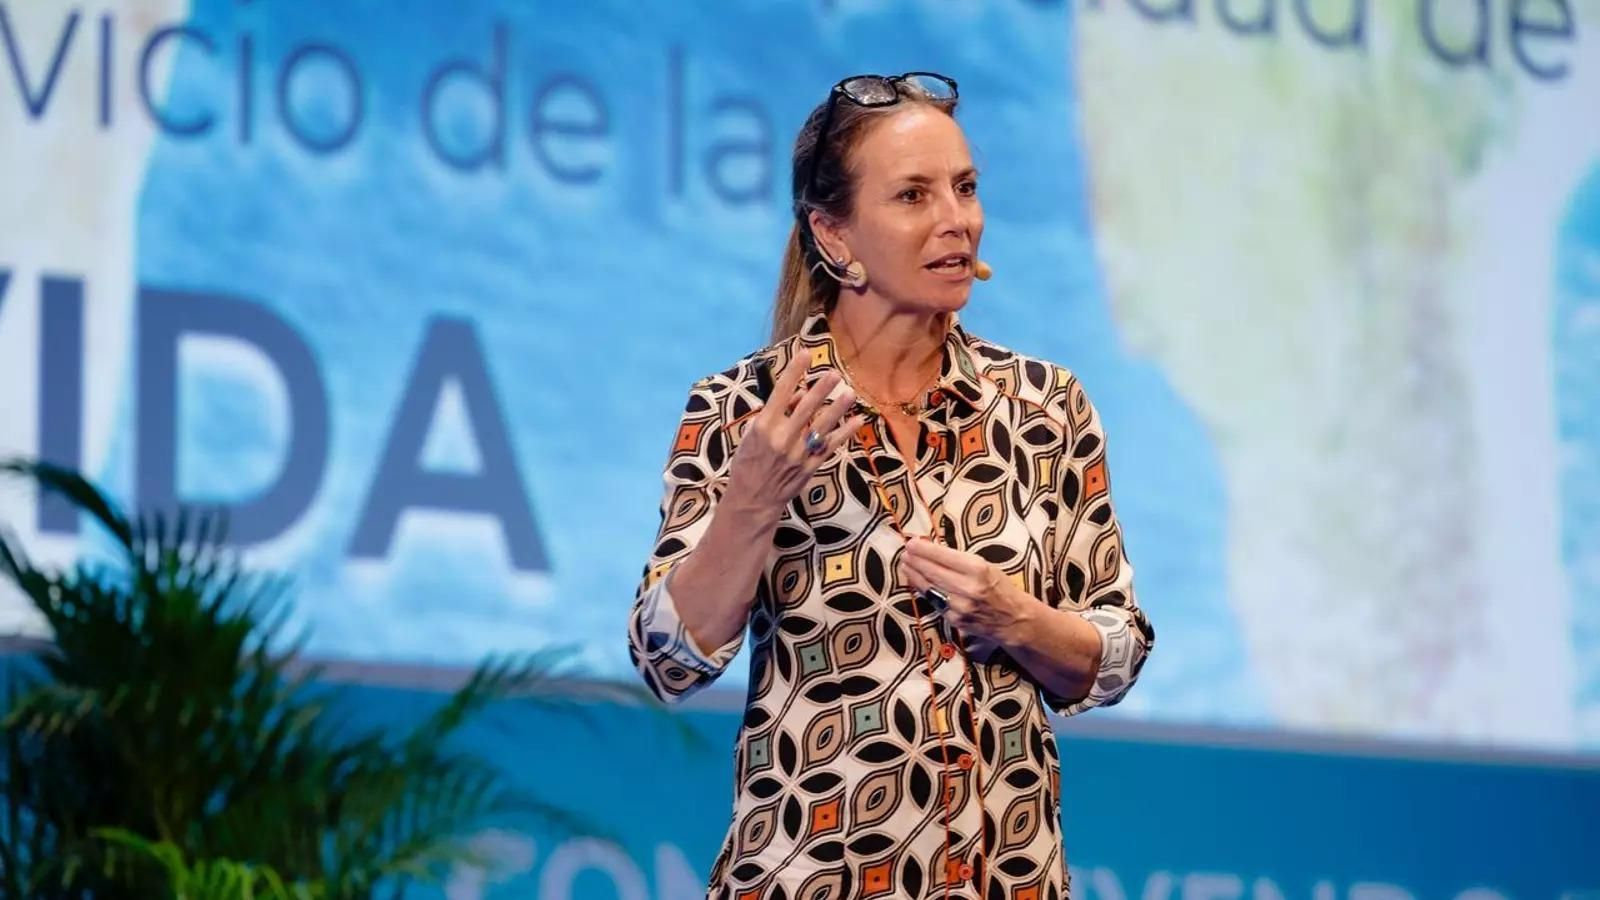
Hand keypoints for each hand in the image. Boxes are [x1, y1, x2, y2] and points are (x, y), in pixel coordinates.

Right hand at [723, 346, 865, 519]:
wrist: (752, 500)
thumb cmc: (749, 463)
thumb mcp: (752, 435)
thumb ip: (776, 414)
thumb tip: (799, 395)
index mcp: (763, 426)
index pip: (781, 392)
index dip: (794, 371)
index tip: (806, 354)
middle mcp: (782, 438)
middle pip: (806, 408)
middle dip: (821, 389)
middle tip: (835, 373)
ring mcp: (798, 453)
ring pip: (822, 426)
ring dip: (837, 408)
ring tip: (850, 392)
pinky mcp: (810, 466)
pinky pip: (831, 446)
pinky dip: (844, 432)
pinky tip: (856, 420)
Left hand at [897, 537, 1030, 644]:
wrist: (1014, 620)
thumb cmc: (1001, 588)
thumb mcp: (986, 566)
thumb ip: (961, 561)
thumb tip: (933, 551)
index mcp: (978, 570)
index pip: (944, 556)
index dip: (924, 549)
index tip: (911, 542)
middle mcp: (967, 588)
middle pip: (933, 572)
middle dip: (915, 560)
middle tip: (904, 552)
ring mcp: (959, 606)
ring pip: (929, 588)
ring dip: (914, 575)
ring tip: (905, 565)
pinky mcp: (954, 620)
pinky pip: (934, 602)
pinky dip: (924, 590)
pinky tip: (917, 582)